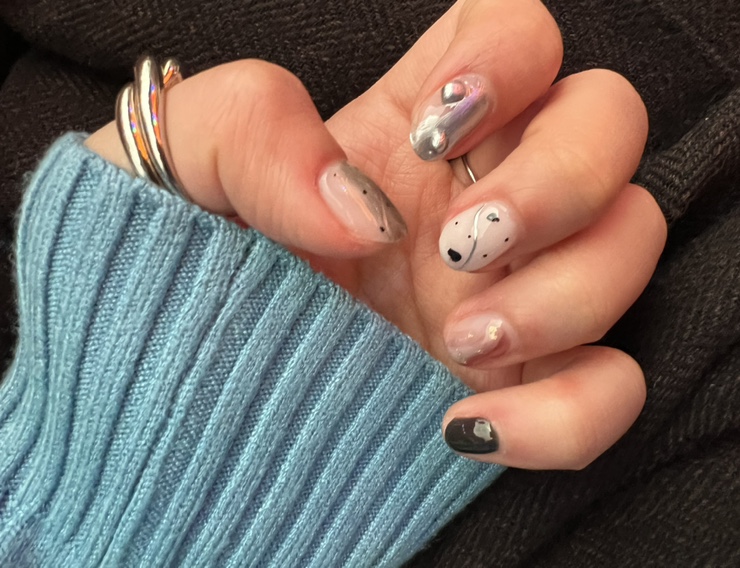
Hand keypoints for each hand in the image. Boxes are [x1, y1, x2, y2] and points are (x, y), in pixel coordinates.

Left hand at [86, 0, 665, 469]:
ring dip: (561, 293)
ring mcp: (506, 290)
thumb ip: (248, 128)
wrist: (167, 395)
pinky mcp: (511, 385)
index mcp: (406, 130)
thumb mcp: (171, 163)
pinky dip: (565, 413)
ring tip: (453, 337)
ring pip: (628, 248)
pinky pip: (607, 389)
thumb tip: (362, 207)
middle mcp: (473, 197)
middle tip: (460, 242)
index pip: (518, 36)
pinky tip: (462, 425)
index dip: (507, 56)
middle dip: (558, 177)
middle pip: (607, 125)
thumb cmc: (163, 268)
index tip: (429, 132)